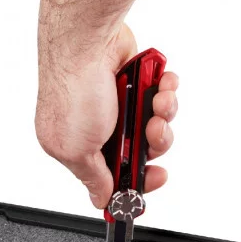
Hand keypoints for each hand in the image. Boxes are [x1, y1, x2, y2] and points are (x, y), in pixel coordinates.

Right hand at [36, 23, 178, 209]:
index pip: (113, 177)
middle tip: (153, 131)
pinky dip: (165, 88)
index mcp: (78, 148)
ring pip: (155, 123)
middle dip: (154, 142)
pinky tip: (160, 82)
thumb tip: (101, 200)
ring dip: (163, 113)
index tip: (153, 180)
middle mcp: (97, 126)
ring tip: (157, 101)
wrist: (86, 41)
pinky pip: (161, 95)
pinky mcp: (134, 82)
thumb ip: (93, 179)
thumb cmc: (74, 90)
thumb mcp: (76, 150)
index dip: (137, 181)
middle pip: (141, 151)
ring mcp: (117, 103)